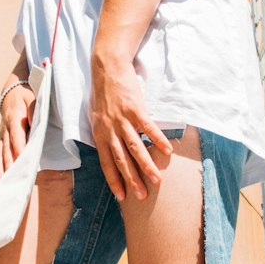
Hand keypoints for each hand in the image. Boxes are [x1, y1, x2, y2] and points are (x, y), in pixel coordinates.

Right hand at [0, 84, 34, 178]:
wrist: (11, 91)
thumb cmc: (24, 96)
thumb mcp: (31, 99)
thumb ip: (34, 111)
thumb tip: (35, 125)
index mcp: (14, 119)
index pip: (17, 137)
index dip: (19, 149)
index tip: (22, 161)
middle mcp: (5, 128)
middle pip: (7, 148)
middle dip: (9, 163)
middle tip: (11, 177)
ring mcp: (2, 134)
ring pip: (0, 152)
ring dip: (0, 167)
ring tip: (1, 179)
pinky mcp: (1, 137)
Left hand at [90, 52, 171, 201]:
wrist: (107, 67)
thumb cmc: (103, 92)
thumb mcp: (97, 116)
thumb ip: (105, 133)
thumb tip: (114, 149)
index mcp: (99, 133)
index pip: (106, 162)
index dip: (114, 180)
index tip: (122, 196)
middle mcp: (109, 129)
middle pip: (121, 159)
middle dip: (132, 179)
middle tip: (141, 196)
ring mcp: (122, 119)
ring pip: (135, 147)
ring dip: (146, 165)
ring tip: (157, 180)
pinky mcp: (135, 108)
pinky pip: (148, 127)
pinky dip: (158, 139)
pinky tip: (167, 151)